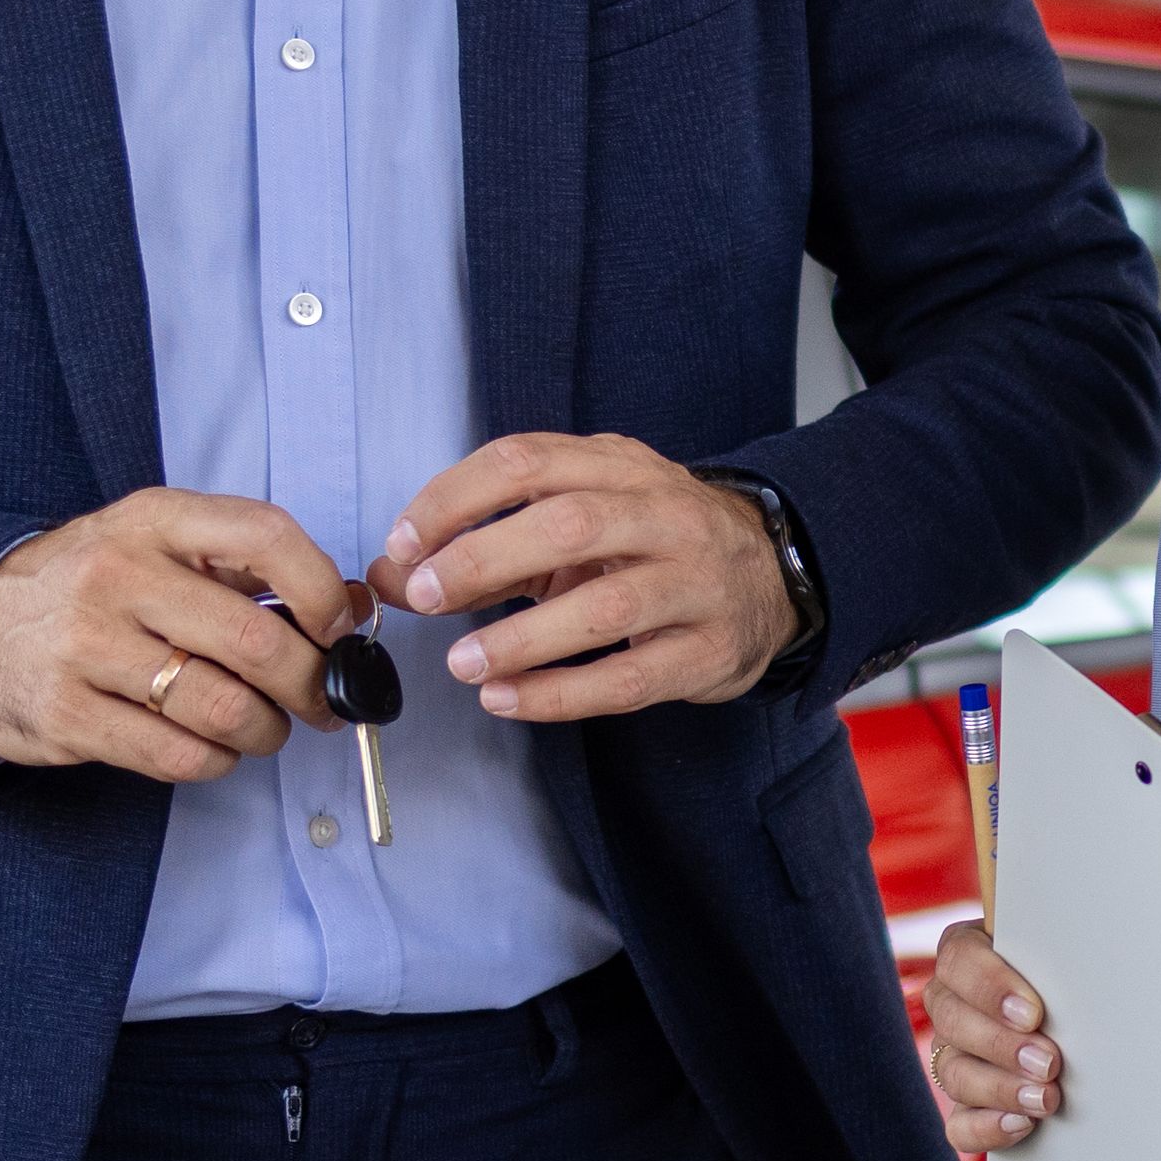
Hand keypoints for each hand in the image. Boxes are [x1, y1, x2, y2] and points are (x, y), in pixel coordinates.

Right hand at [0, 488, 362, 779]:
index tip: (335, 629)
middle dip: (309, 684)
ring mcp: (85, 646)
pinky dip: (216, 761)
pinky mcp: (66, 714)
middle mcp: (117, 575)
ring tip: (263, 727)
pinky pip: (178, 756)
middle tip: (320, 700)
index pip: (266, 535)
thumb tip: (350, 607)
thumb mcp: (158, 545)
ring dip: (265, 731)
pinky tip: (212, 748)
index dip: (320, 589)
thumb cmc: (91, 587)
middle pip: (255, 641)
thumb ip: (246, 567)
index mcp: (154, 521)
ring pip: (222, 708)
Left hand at [372, 433, 800, 721]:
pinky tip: (508, 700)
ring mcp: (695, 583)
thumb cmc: (653, 545)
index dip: (456, 499)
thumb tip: (387, 576)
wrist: (772, 577)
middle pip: (569, 523)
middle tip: (422, 597)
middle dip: (483, 559)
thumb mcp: (579, 521)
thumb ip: (486, 543)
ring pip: (607, 605)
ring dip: (523, 637)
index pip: (527, 460)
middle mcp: (664, 515)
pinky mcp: (707, 650)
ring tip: (463, 664)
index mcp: (621, 467)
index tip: (403, 543)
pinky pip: (630, 677)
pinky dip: (562, 694)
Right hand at [922, 920, 1062, 1152]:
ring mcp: (953, 1056)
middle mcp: (952, 1004)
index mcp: (968, 956)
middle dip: (1003, 1046)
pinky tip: (1021, 1124)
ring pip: (955, 1073)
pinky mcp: (966, 1105)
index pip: (957, 961)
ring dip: (1001, 1088)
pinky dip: (987, 1127)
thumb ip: (1057, 951)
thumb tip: (1084, 944)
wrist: (1089, 1024)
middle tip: (1049, 1061)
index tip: (1033, 1012)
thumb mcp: (1064, 955)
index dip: (990, 988)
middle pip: (953, 1021)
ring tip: (1045, 1099)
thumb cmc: (1073, 977)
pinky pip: (958, 1124)